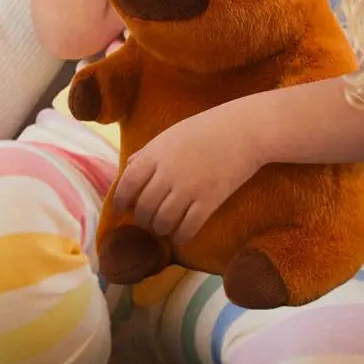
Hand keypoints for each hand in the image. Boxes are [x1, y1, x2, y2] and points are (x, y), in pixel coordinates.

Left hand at [112, 107, 262, 243]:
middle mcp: (168, 173)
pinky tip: (180, 233)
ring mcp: (188, 188)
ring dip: (159, 228)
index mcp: (156, 154)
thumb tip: (129, 167)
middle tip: (146, 218)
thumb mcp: (171, 134)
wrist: (244, 129)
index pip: (127, 183)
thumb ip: (148, 152)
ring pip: (162, 222)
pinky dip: (180, 235)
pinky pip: (187, 228)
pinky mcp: (209, 201)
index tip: (122, 208)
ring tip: (163, 226)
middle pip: (143, 207)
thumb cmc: (206, 128)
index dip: (120, 200)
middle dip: (141, 217)